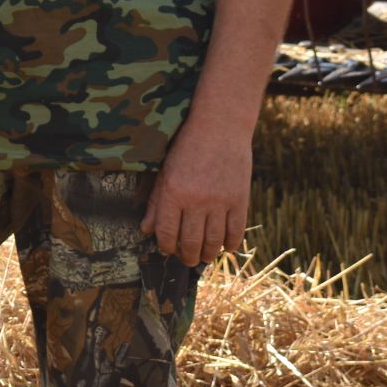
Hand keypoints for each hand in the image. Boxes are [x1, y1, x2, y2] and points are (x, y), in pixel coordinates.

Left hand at [141, 119, 251, 265]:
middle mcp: (196, 200)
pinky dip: (230, 244)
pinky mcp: (240, 200)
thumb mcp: (165, 171)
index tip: (168, 250)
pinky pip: (236, 232)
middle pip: (191, 242)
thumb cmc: (187, 147)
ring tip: (204, 256)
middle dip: (188, 256)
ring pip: (214, 242)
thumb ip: (156, 202)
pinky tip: (225, 247)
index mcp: (173, 192)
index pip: (167, 233)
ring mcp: (220, 201)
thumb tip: (146, 230)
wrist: (220, 127)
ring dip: (208, 254)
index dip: (167, 247)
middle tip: (187, 259)